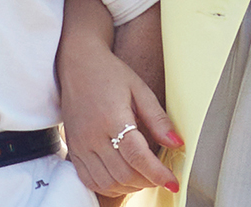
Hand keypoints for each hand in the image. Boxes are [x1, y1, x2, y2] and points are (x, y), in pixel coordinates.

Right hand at [60, 34, 182, 197]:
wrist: (77, 64)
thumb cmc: (110, 74)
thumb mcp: (139, 89)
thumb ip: (157, 118)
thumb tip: (177, 143)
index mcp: (112, 117)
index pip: (137, 156)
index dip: (157, 173)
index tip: (173, 181)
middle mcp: (92, 135)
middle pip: (123, 174)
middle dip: (147, 181)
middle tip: (160, 175)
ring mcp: (80, 145)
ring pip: (107, 183)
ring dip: (129, 187)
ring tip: (143, 175)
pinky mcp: (73, 149)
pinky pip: (90, 181)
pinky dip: (109, 187)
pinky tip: (122, 177)